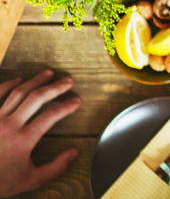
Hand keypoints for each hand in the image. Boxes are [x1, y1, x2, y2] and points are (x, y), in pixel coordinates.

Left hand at [0, 70, 80, 197]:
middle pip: (36, 98)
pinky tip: (19, 80)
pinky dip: (7, 85)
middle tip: (68, 81)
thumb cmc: (0, 182)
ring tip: (48, 74)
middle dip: (55, 87)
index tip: (76, 101)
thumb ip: (55, 168)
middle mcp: (8, 126)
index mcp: (23, 140)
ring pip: (18, 93)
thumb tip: (74, 153)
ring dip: (35, 81)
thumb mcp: (31, 180)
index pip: (51, 115)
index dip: (67, 106)